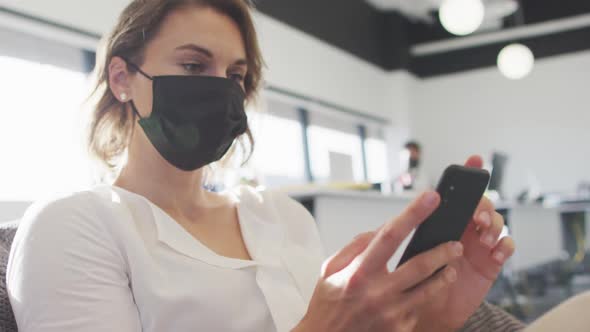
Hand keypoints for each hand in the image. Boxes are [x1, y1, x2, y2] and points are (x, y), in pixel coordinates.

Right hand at [295, 192, 462, 331]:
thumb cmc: (327, 303)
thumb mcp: (330, 269)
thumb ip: (356, 246)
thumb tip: (381, 229)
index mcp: (359, 273)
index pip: (391, 235)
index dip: (413, 214)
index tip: (431, 198)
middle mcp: (378, 293)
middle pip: (421, 265)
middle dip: (444, 250)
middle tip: (456, 243)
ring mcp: (392, 314)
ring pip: (430, 289)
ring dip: (445, 274)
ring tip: (450, 265)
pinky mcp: (400, 329)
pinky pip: (419, 308)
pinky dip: (424, 297)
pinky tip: (421, 292)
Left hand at [415, 155, 516, 330]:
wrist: (427, 314)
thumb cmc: (415, 284)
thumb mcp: (403, 257)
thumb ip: (400, 240)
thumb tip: (392, 222)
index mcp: (440, 223)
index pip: (453, 194)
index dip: (465, 174)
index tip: (473, 159)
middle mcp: (461, 230)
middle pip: (480, 204)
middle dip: (482, 204)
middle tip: (475, 217)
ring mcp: (478, 245)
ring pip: (495, 222)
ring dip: (493, 225)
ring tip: (482, 240)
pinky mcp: (490, 263)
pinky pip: (506, 246)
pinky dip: (505, 245)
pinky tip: (495, 252)